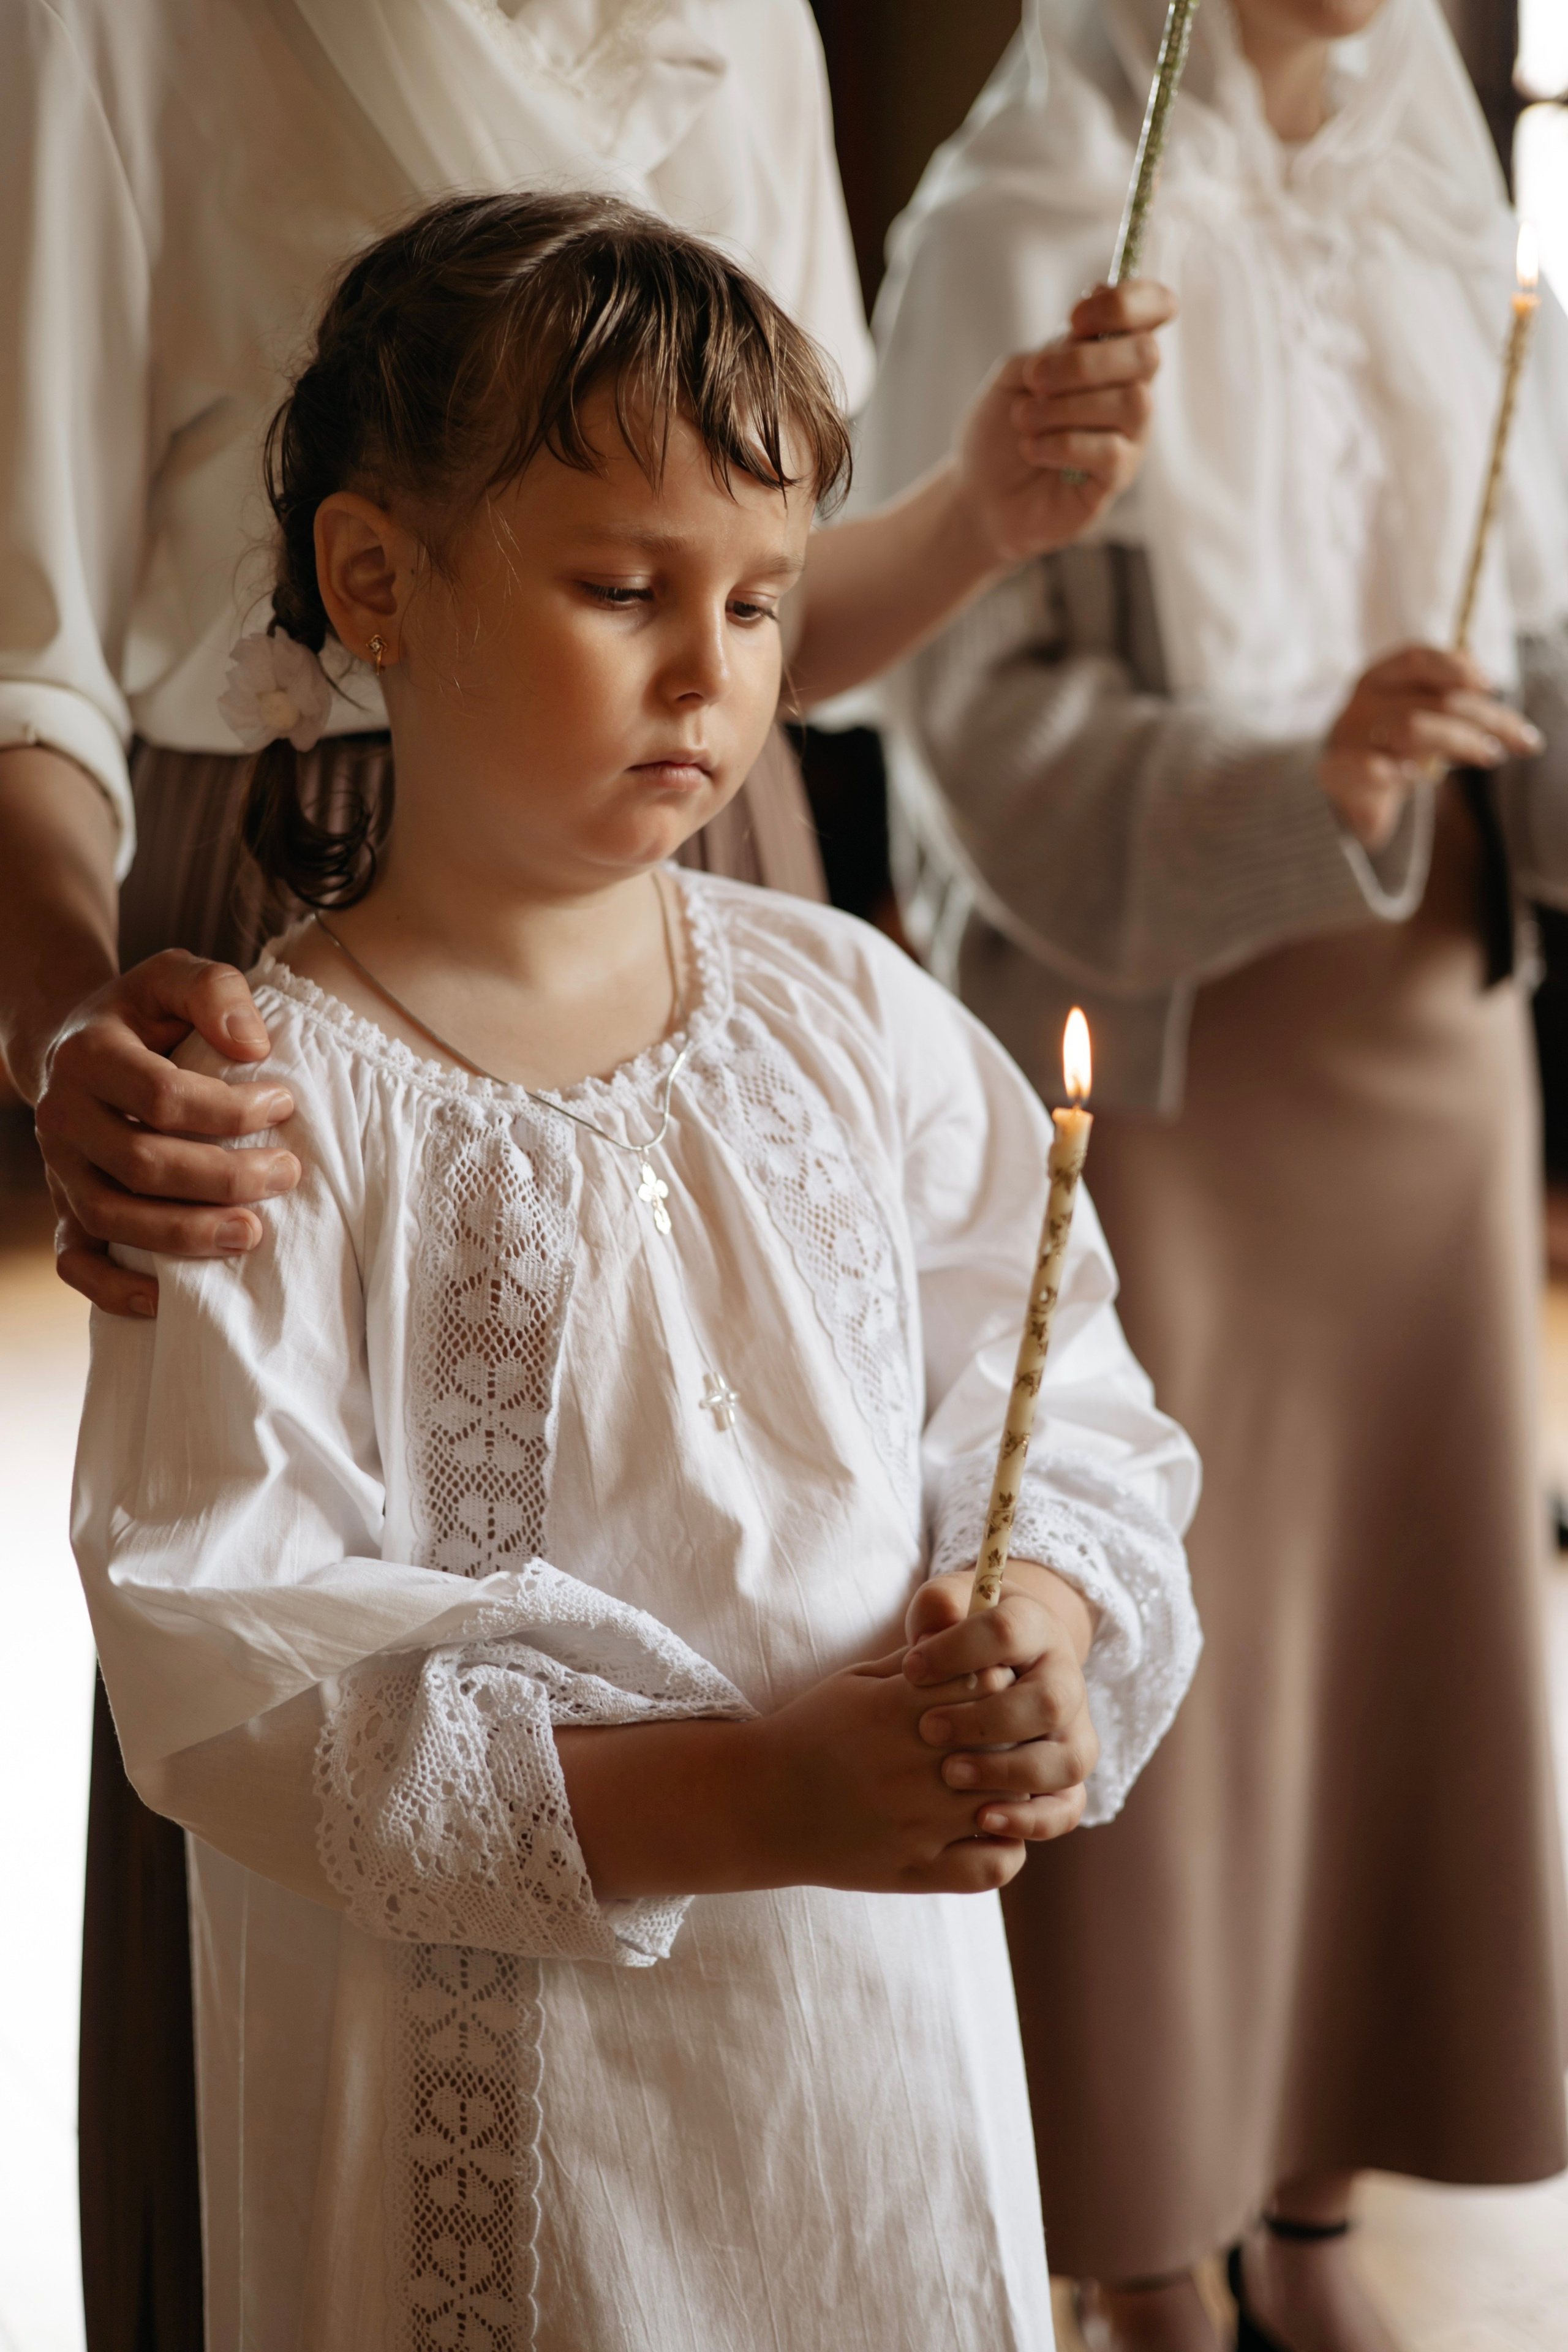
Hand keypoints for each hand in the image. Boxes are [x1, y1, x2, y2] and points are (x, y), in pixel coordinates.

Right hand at [33, 951, 299, 1316]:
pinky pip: (75, 1261)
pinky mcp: (62, 1206)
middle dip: (223, 1177)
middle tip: (286, 1174)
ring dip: (186, 1235)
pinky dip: (115, 1288)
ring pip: (113, 1217)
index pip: (161, 1096)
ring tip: (253, 1235)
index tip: (285, 1104)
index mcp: (88, 1055)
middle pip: (142, 1163)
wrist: (76, 1043)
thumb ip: (215, 992)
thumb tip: (255, 1048)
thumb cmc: (145, 1014)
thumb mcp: (176, 976)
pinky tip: (168, 1298)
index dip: (228, 1109)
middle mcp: (62, 1115)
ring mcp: (58, 1168)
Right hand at [742, 1647, 1037, 1894]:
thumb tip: (965, 1630)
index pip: (989, 1682)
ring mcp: (919, 1824)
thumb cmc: (812, 1731)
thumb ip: (911, 1661)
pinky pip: (993, 1866)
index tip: (988, 1687)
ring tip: (1002, 1777)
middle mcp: (914, 1767)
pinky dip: (1007, 1847)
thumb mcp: (855, 1681)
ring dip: (1015, 1787)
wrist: (761, 1802)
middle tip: (1003, 1734)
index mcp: (897, 1710)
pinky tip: (992, 1827)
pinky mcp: (917, 1870)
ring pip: (1011, 1803)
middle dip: (1013, 1733)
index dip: (998, 1681)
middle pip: (1007, 1740)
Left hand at [901, 1563, 1098, 1844]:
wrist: (999, 1661)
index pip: (1008, 1632)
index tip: (910, 1667)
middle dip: (985, 1721)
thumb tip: (935, 1624)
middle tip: (928, 1728)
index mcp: (1036, 1627)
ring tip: (949, 1773)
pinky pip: (1069, 1807)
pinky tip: (983, 1819)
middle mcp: (1066, 1679)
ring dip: (1008, 1773)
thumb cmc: (957, 1635)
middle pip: (1049, 1702)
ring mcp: (1074, 1730)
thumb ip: (938, 1606)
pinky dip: (1031, 1820)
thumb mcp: (947, 1607)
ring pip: (1067, 1761)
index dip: (958, 1650)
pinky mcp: (1068, 1775)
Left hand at [954, 279, 1175, 566]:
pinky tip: (1033, 450)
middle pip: (1146, 355)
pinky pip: (1109, 452)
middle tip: (1035, 379)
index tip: (1075, 317)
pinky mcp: (1118, 478)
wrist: (979, 494)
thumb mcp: (1015, 374)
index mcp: (1110, 352)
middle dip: (1084, 362)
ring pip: (1132, 403)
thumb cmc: (1000, 430)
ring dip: (1066, 407)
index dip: (1128, 302)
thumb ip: (1053, 347)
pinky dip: (1060, 445)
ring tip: (1024, 420)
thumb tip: (1086, 336)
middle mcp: (1130, 389)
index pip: (1155, 308)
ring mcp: (1130, 436)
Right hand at [1321, 644, 1544, 851]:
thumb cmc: (1391, 746)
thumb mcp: (1419, 712)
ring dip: (1458, 741)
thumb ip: (1448, 693)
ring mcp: (1347, 735)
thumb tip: (1485, 683)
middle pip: (1432, 700)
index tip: (1491, 686)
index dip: (1455, 667)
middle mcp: (1362, 701)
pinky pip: (1372, 768)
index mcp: (1380, 677)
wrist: (1342, 790)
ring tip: (1490, 755)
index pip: (1418, 659)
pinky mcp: (1336, 771)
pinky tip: (1415, 777)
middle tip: (1521, 741)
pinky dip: (1398, 772)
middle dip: (1484, 718)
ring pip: (1411, 728)